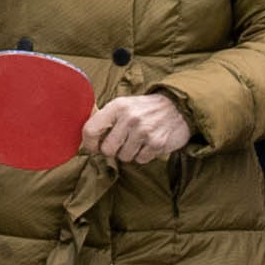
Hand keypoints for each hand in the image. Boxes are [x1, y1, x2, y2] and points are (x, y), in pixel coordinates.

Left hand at [79, 88, 194, 167]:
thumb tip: (86, 137)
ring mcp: (144, 131)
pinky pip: (140, 160)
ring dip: (129, 153)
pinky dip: (143, 155)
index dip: (89, 143)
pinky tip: (148, 143)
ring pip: (124, 157)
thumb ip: (105, 118)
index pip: (91, 130)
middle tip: (121, 142)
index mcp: (117, 106)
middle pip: (107, 149)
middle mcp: (130, 118)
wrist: (178, 107)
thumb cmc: (145, 108)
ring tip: (138, 140)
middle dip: (113, 150)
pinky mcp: (157, 143)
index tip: (94, 147)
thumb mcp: (124, 104)